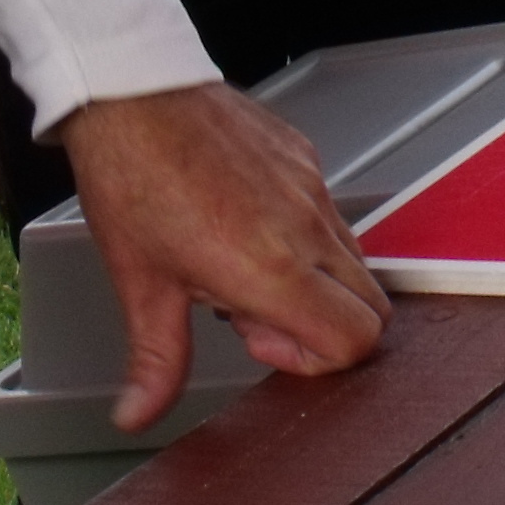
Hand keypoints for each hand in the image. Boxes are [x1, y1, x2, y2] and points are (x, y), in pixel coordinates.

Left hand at [56, 82, 390, 431]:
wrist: (131, 91)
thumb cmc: (133, 175)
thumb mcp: (140, 283)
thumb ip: (155, 360)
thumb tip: (140, 412)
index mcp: (272, 266)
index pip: (356, 339)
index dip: (316, 360)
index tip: (257, 340)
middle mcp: (306, 226)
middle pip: (373, 308)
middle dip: (326, 328)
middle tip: (255, 314)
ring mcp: (312, 187)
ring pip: (354, 260)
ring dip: (314, 283)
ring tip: (243, 267)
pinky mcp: (306, 157)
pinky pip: (330, 214)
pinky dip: (304, 237)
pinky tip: (243, 225)